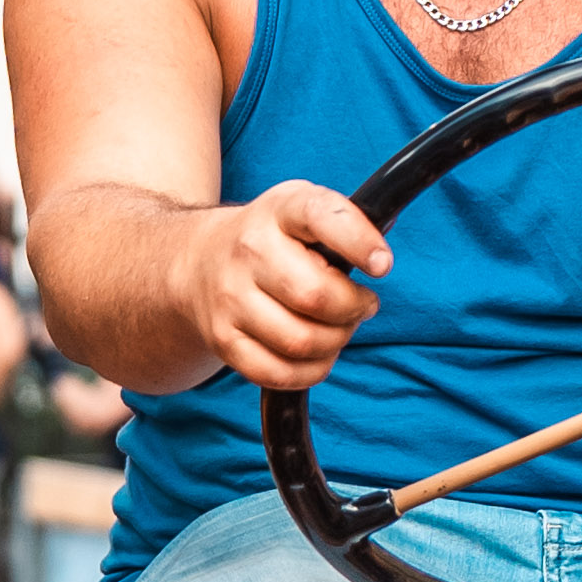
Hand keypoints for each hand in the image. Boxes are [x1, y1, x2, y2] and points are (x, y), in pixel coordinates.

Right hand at [187, 177, 387, 387]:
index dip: (358, 241)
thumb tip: (380, 259)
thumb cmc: (269, 238)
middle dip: (354, 308)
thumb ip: (343, 223)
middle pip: (316, 296)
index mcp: (279, 210)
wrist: (198, 261)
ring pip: (302, 342)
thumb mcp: (300, 207)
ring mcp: (231, 299)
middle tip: (362, 304)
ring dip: (336, 341)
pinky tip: (318, 352)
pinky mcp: (224, 340)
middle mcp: (249, 250)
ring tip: (339, 327)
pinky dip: (312, 371)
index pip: (321, 216)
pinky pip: (280, 374)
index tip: (382, 264)